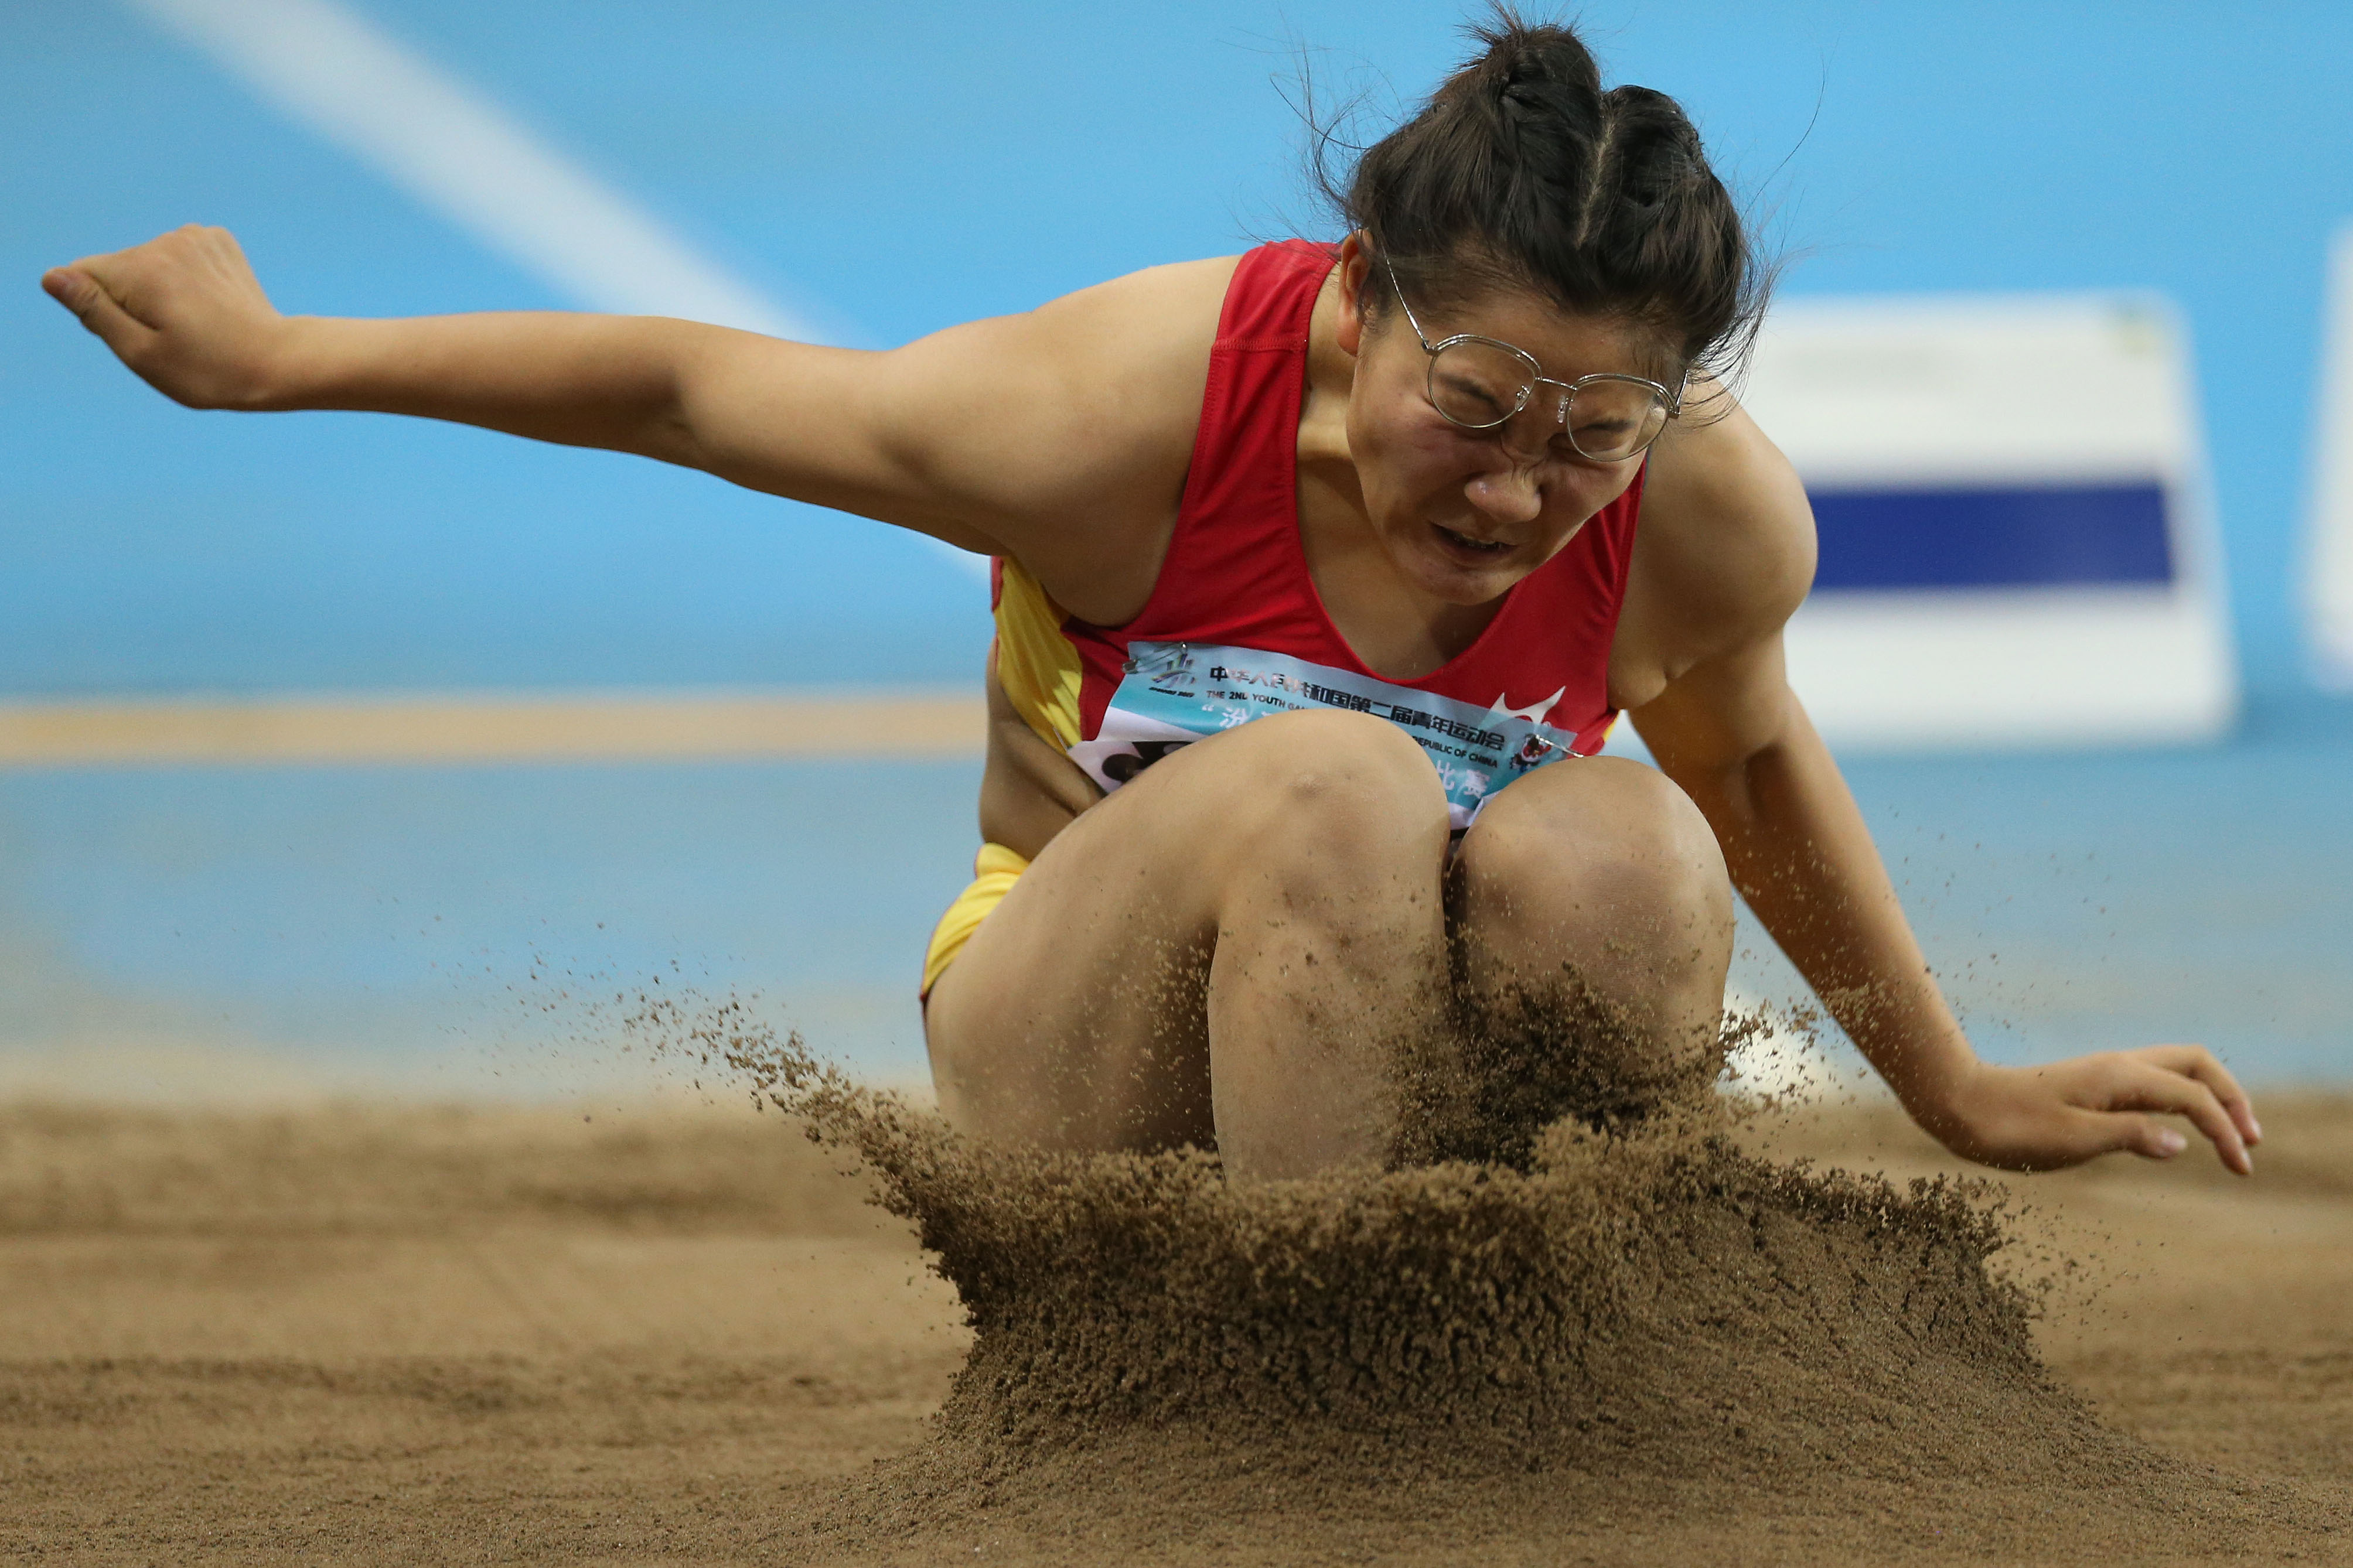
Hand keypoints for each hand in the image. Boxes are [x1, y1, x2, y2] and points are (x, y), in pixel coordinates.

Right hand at [42, 224, 294, 409]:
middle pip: (116, 270)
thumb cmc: (208, 370)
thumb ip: (94, 311)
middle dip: (130, 302)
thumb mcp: (140, 352)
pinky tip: (209, 304)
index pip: (82, 277)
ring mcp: (195, 237)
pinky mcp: (217, 240)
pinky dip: (185, 278)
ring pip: (147, 263)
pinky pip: (178, 256)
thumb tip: (54, 277)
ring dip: (159, 291)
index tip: (136, 335)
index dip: (101, 313)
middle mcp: (165, 242)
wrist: (278, 362)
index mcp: (141, 269)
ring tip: (194, 323)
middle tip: (171, 337)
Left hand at [1917, 1046, 2260, 1175]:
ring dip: (2210, 1097)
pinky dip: (2182, 1100)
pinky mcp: (2094, 1086)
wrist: (1960, 1106)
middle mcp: (2119, 1066)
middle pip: (2197, 1065)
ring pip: (2177, 1070)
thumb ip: (2128, 1136)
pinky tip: (2182, 1129)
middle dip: (2232, 1098)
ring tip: (2232, 1136)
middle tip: (2252, 1141)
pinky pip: (2154, 1082)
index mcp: (2120, 1076)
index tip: (2241, 1169)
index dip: (2225, 1132)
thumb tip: (2182, 1142)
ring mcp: (2106, 1073)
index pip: (2194, 1098)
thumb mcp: (2070, 1139)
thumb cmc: (2009, 1128)